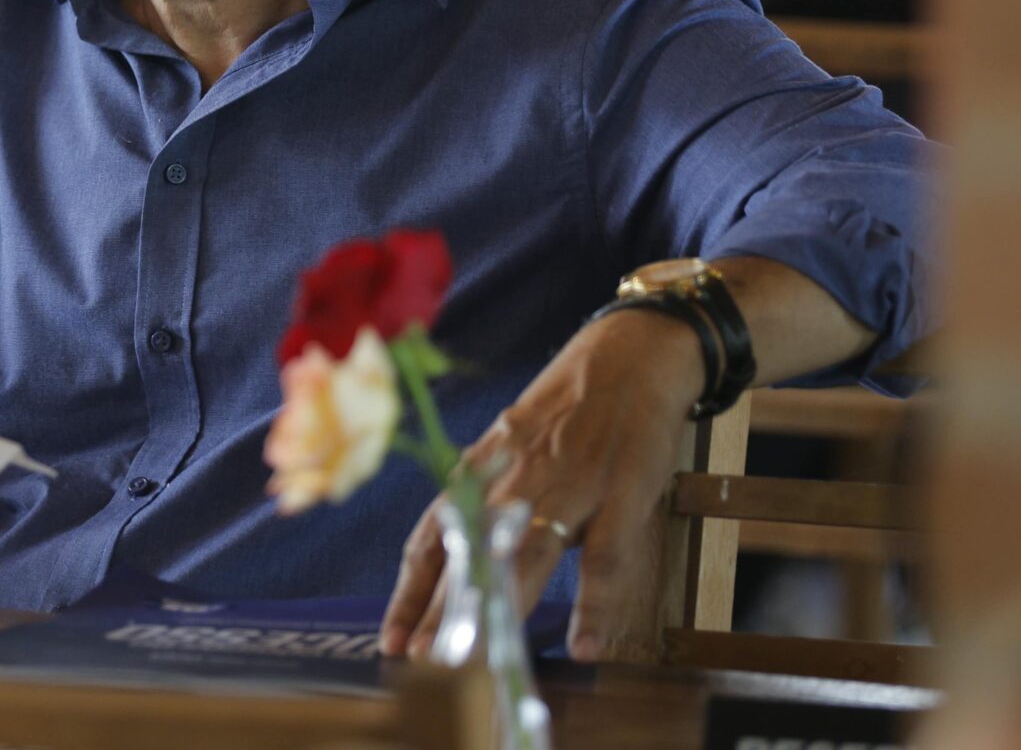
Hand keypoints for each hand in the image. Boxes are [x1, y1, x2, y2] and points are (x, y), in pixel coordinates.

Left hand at [380, 309, 702, 663]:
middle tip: (420, 663)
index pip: (433, 540)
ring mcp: (568, 485)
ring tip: (479, 662)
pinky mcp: (621, 491)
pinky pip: (605, 557)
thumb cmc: (566, 409)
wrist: (630, 357)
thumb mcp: (509, 446)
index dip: (410, 593)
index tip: (391, 639)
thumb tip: (452, 552)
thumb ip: (483, 495)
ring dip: (500, 611)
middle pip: (471, 555)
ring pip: (525, 556)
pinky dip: (595, 604)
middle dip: (443, 612)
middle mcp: (514, 479)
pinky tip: (585, 645)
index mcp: (482, 470)